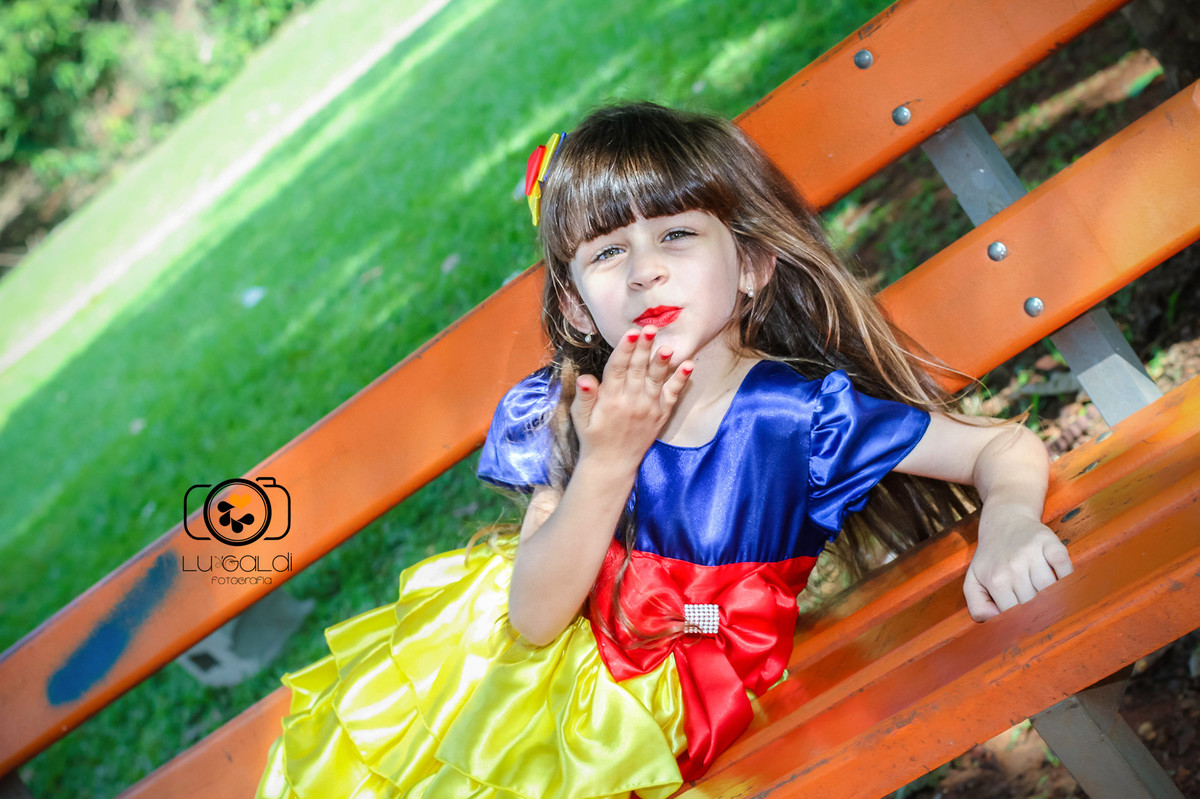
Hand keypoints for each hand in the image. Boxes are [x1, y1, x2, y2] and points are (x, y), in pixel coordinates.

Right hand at [571, 326, 692, 469]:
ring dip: (662, 363)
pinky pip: (672, 395)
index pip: (617, 369)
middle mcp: (631, 401)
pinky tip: (689, 366)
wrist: (613, 464)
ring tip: (667, 347)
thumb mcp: (580, 418)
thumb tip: (585, 378)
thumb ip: (584, 397)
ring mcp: (648, 408)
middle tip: (650, 328)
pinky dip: (681, 381)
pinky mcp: (661, 414)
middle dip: (644, 348)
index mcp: (610, 399)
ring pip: (656, 380)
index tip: (631, 333)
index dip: (625, 350)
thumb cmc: (594, 437)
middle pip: (638, 369)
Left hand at [963, 507, 1073, 621]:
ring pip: (1052, 589)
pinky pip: (1066, 568)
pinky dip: (1068, 579)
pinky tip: (1062, 583)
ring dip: (1055, 599)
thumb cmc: (991, 557)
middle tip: (1043, 616)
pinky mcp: (1051, 543)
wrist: (1004, 520)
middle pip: (1035, 604)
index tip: (1027, 626)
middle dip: (1040, 613)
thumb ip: (977, 607)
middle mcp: (1013, 566)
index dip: (1022, 623)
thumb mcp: (973, 580)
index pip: (1014, 614)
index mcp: (995, 580)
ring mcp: (1033, 553)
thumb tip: (995, 621)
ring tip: (1052, 601)